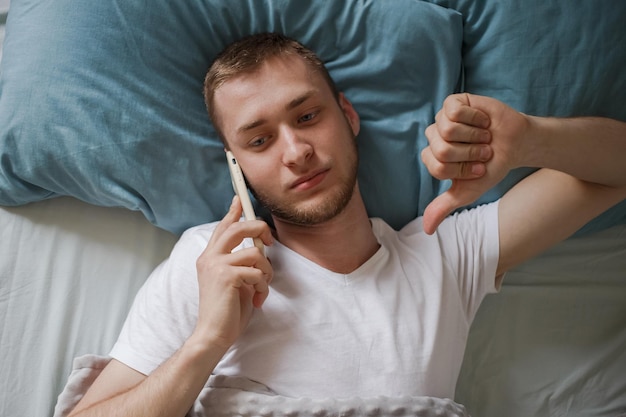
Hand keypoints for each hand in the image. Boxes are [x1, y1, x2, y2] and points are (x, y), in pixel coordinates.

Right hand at [193, 196, 273, 349]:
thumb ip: (241, 263)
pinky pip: (257, 272)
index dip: (233, 212)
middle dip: (259, 229)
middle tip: (271, 241)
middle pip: (239, 228)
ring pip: (255, 253)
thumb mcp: (235, 281)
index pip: (222, 228)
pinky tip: (258, 299)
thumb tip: (260, 250)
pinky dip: (263, 286)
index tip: (239, 199)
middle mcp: (209, 257)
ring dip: (266, 271)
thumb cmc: (226, 311)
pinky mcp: (226, 276)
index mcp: (209, 258)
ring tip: (261, 287)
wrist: (213, 334)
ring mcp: (216, 265)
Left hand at [421, 93, 529, 233]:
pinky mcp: (454, 102)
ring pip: (449, 130)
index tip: (477, 168)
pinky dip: (474, 118)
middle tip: (483, 151)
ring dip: (474, 136)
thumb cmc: (490, 167)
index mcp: (433, 158)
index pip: (437, 166)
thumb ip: (444, 207)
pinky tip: (482, 121)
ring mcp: (442, 119)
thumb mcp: (467, 191)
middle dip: (469, 153)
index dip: (461, 169)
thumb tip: (427, 229)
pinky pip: (454, 111)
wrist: (516, 145)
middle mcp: (434, 137)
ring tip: (484, 136)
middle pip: (442, 148)